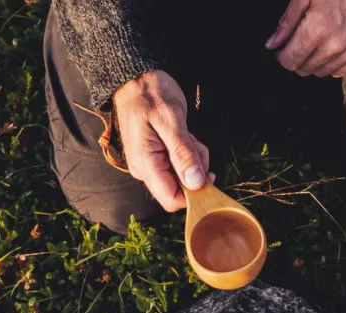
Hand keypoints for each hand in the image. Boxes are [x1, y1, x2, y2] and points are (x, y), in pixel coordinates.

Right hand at [111, 71, 210, 212]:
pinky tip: (184, 135)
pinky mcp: (155, 157)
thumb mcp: (172, 121)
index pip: (171, 200)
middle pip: (179, 189)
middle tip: (193, 142)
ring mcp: (149, 164)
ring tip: (187, 135)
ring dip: (193, 158)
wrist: (136, 79)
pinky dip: (187, 152)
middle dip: (195, 170)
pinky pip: (177, 165)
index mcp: (146, 164)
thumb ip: (183, 153)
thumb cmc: (151, 95)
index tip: (208, 174)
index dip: (194, 193)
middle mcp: (144, 170)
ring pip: (181, 177)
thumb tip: (196, 183)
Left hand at [266, 0, 345, 77]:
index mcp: (317, 29)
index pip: (290, 60)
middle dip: (298, 58)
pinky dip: (333, 63)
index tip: (283, 47)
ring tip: (317, 42)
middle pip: (305, 69)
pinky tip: (332, 47)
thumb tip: (272, 44)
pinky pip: (342, 71)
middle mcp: (334, 46)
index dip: (282, 55)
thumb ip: (288, 20)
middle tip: (300, 41)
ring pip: (322, 72)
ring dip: (315, 61)